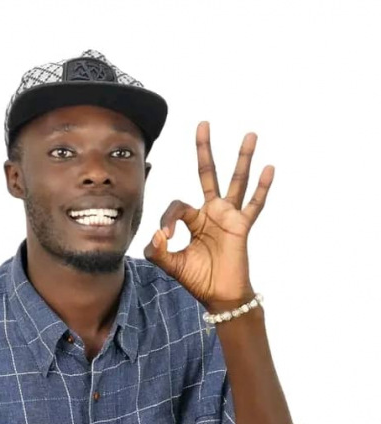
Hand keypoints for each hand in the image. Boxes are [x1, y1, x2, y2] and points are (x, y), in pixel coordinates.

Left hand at [144, 122, 273, 309]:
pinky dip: (262, 188)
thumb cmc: (197, 279)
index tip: (166, 238)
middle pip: (208, 174)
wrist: (220, 296)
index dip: (168, 219)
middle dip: (204, 150)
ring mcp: (228, 217)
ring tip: (249, 134)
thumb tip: (158, 233)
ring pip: (235, 181)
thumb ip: (158, 251)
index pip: (177, 206)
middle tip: (203, 124)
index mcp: (193, 220)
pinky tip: (269, 168)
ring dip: (242, 158)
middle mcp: (211, 212)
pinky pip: (254, 204)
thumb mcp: (171, 265)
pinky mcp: (242, 226)